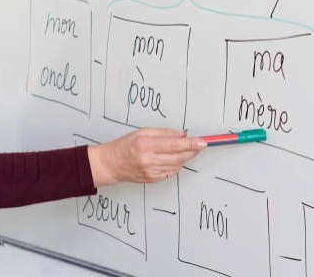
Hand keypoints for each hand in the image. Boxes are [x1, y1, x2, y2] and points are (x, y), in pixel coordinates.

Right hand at [87, 127, 205, 186]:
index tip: (202, 142)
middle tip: (200, 145)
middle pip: (179, 157)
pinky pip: (171, 172)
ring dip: (185, 158)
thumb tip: (182, 135)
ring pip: (177, 165)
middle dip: (192, 150)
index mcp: (146, 144)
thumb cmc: (125, 146)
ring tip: (185, 150)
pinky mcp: (153, 180)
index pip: (175, 144)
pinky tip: (172, 159)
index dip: (191, 143)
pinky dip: (176, 165)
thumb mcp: (142, 132)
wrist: (111, 164)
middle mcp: (149, 160)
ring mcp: (151, 172)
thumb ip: (164, 133)